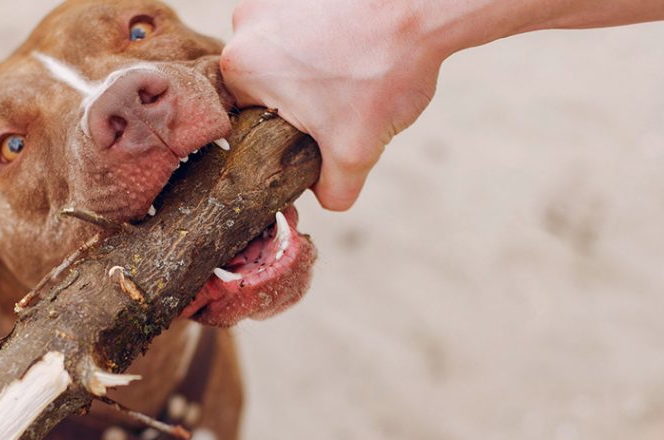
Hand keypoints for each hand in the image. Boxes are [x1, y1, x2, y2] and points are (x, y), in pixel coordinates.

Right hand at [222, 0, 447, 210]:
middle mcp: (244, 25)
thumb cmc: (385, 67)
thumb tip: (322, 196)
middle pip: (265, 87)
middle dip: (301, 102)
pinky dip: (325, 38)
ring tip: (352, 72)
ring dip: (313, 70)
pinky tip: (356, 46)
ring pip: (284, 55)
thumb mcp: (355, 152)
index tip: (314, 132)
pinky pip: (301, 26)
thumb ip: (331, 190)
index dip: (281, 137)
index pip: (246, 122)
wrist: (424, 5)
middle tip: (340, 104)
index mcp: (239, 68)